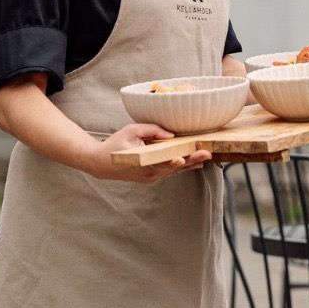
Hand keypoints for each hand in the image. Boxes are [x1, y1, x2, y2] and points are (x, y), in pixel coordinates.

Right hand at [88, 123, 212, 183]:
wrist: (101, 164)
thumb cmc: (115, 144)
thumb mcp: (131, 131)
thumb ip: (151, 130)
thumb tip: (171, 135)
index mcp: (142, 163)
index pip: (160, 163)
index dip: (172, 162)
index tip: (181, 160)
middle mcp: (149, 173)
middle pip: (174, 167)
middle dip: (192, 160)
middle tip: (207, 154)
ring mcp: (151, 177)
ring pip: (175, 171)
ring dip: (191, 163)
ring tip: (207, 156)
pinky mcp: (153, 177)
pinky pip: (170, 171)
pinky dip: (183, 166)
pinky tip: (196, 162)